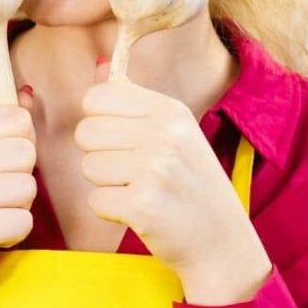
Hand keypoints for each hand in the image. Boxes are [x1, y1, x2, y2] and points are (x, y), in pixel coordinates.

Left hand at [75, 59, 271, 304]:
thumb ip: (134, 101)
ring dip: (107, 184)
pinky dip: (111, 211)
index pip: (96, 97)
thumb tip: (99, 65)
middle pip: (86, 132)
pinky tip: (139, 211)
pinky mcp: (142, 205)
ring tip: (140, 190)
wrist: (222, 241)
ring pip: (88, 166)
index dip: (99, 121)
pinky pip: (95, 200)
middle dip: (100, 155)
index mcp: (169, 110)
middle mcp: (163, 134)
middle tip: (132, 172)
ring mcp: (154, 169)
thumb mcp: (174, 131)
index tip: (123, 139)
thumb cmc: (191, 183)